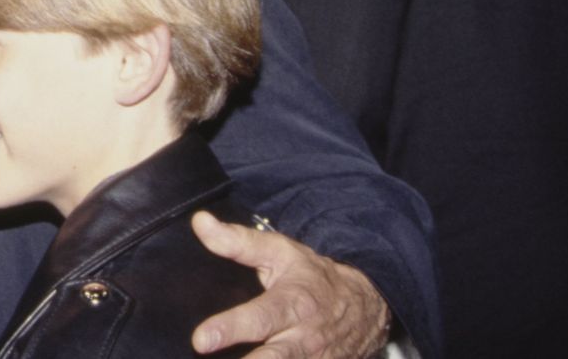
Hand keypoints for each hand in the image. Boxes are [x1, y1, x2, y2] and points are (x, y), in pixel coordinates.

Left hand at [190, 211, 389, 357]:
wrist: (367, 305)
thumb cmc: (314, 277)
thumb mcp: (280, 251)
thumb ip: (238, 242)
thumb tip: (200, 222)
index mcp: (293, 304)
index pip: (258, 319)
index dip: (229, 329)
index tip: (200, 340)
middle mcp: (304, 338)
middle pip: (275, 358)